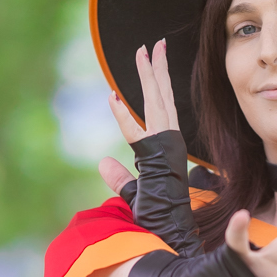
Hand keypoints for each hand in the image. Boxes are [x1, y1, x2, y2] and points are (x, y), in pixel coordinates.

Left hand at [97, 40, 198, 252]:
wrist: (173, 229)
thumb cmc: (158, 217)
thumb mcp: (134, 194)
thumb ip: (119, 178)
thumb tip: (102, 164)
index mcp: (166, 148)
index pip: (156, 114)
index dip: (150, 92)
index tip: (134, 78)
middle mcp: (170, 143)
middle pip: (162, 99)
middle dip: (158, 71)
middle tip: (154, 46)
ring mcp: (167, 146)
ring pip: (157, 103)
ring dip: (150, 76)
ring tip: (146, 50)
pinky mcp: (159, 153)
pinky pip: (137, 131)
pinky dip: (123, 116)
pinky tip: (112, 96)